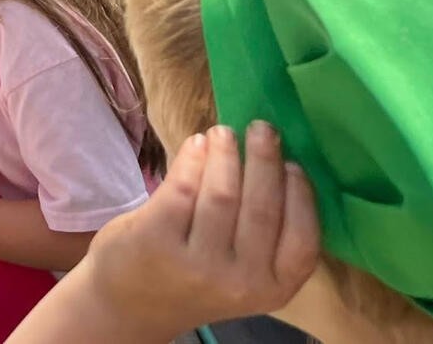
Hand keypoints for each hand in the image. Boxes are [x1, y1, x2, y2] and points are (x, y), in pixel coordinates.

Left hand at [79, 123, 318, 336]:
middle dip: (264, 160)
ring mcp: (198, 264)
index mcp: (273, 290)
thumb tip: (278, 161)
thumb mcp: (244, 273)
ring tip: (223, 133)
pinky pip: (183, 187)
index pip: (302, 239)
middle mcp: (241, 282)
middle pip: (262, 208)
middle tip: (262, 128)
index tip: (294, 163)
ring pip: (222, 193)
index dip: (300, 196)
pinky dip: (193, 159)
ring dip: (225, 154)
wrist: (130, 303)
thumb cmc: (195, 277)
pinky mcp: (158, 240)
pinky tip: (196, 143)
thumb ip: (264, 235)